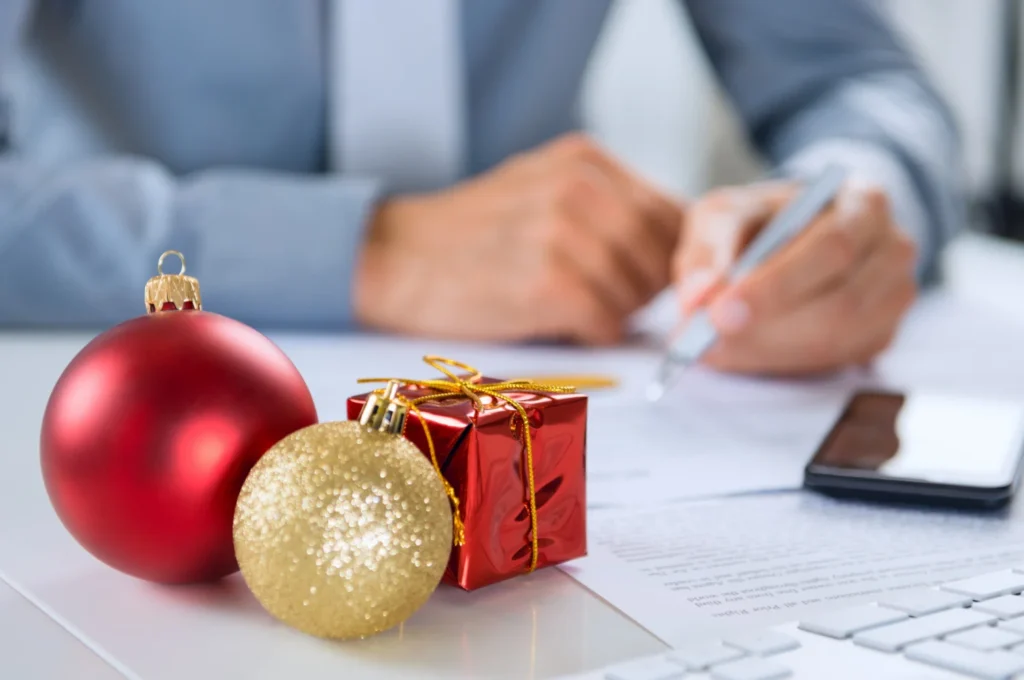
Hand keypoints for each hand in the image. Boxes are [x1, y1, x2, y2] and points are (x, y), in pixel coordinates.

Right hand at [353, 134, 682, 343]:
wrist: (394, 258)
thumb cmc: (471, 235)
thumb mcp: (540, 190)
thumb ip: (604, 206)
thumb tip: (671, 252)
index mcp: (584, 160)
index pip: (673, 214)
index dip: (671, 258)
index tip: (648, 281)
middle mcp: (579, 187)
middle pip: (662, 255)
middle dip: (648, 290)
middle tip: (613, 303)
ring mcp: (562, 233)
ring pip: (637, 292)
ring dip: (619, 314)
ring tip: (579, 312)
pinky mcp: (546, 282)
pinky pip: (606, 321)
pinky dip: (594, 333)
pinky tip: (566, 326)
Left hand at [672, 180, 916, 373]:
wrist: (788, 239)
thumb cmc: (758, 223)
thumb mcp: (722, 217)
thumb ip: (706, 251)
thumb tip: (699, 297)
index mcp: (862, 203)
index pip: (833, 247)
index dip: (776, 285)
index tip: (721, 311)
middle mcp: (892, 250)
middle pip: (841, 303)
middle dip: (767, 328)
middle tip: (708, 341)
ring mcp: (893, 297)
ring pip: (838, 340)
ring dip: (769, 351)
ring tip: (715, 346)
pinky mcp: (880, 335)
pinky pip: (836, 362)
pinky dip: (782, 363)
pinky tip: (744, 352)